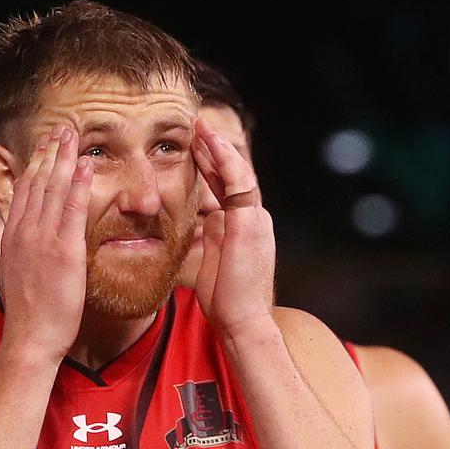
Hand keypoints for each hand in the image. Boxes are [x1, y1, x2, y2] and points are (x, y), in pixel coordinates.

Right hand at [0, 124, 93, 362]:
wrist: (30, 336)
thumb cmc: (29, 314)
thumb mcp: (18, 274)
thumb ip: (23, 252)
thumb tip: (27, 242)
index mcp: (13, 237)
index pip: (24, 191)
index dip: (35, 165)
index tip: (44, 146)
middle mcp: (25, 232)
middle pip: (37, 182)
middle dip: (49, 152)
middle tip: (60, 128)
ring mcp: (43, 240)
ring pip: (53, 189)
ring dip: (64, 159)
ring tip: (73, 135)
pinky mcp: (64, 251)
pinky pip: (73, 210)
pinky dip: (79, 185)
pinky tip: (86, 166)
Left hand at [191, 117, 274, 340]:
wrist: (243, 321)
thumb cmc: (226, 302)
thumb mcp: (213, 262)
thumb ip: (210, 240)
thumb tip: (202, 222)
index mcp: (243, 229)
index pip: (227, 189)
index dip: (211, 168)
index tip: (194, 151)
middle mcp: (254, 219)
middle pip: (233, 175)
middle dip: (214, 150)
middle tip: (196, 128)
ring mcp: (254, 218)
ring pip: (238, 172)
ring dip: (218, 148)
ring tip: (200, 127)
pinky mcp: (249, 221)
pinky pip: (238, 181)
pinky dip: (224, 159)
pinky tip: (210, 142)